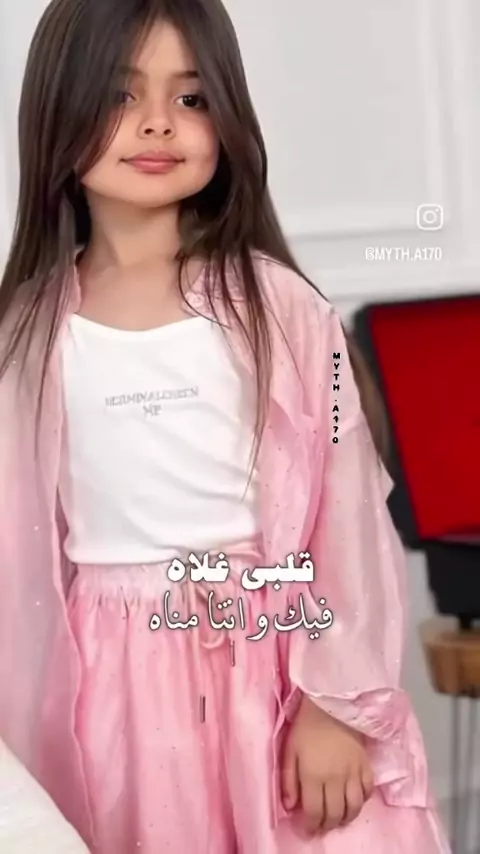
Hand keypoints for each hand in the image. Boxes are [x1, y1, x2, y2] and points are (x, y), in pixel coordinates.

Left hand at [281, 694, 373, 835]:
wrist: (331, 702)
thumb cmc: (306, 725)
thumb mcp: (289, 750)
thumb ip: (288, 780)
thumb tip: (290, 806)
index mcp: (313, 775)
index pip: (314, 812)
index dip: (310, 826)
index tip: (306, 830)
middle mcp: (335, 778)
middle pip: (334, 814)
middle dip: (326, 826)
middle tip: (320, 827)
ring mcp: (353, 772)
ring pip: (354, 808)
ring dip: (345, 818)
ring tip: (337, 818)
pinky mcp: (366, 764)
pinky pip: (368, 791)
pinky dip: (362, 801)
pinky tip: (354, 800)